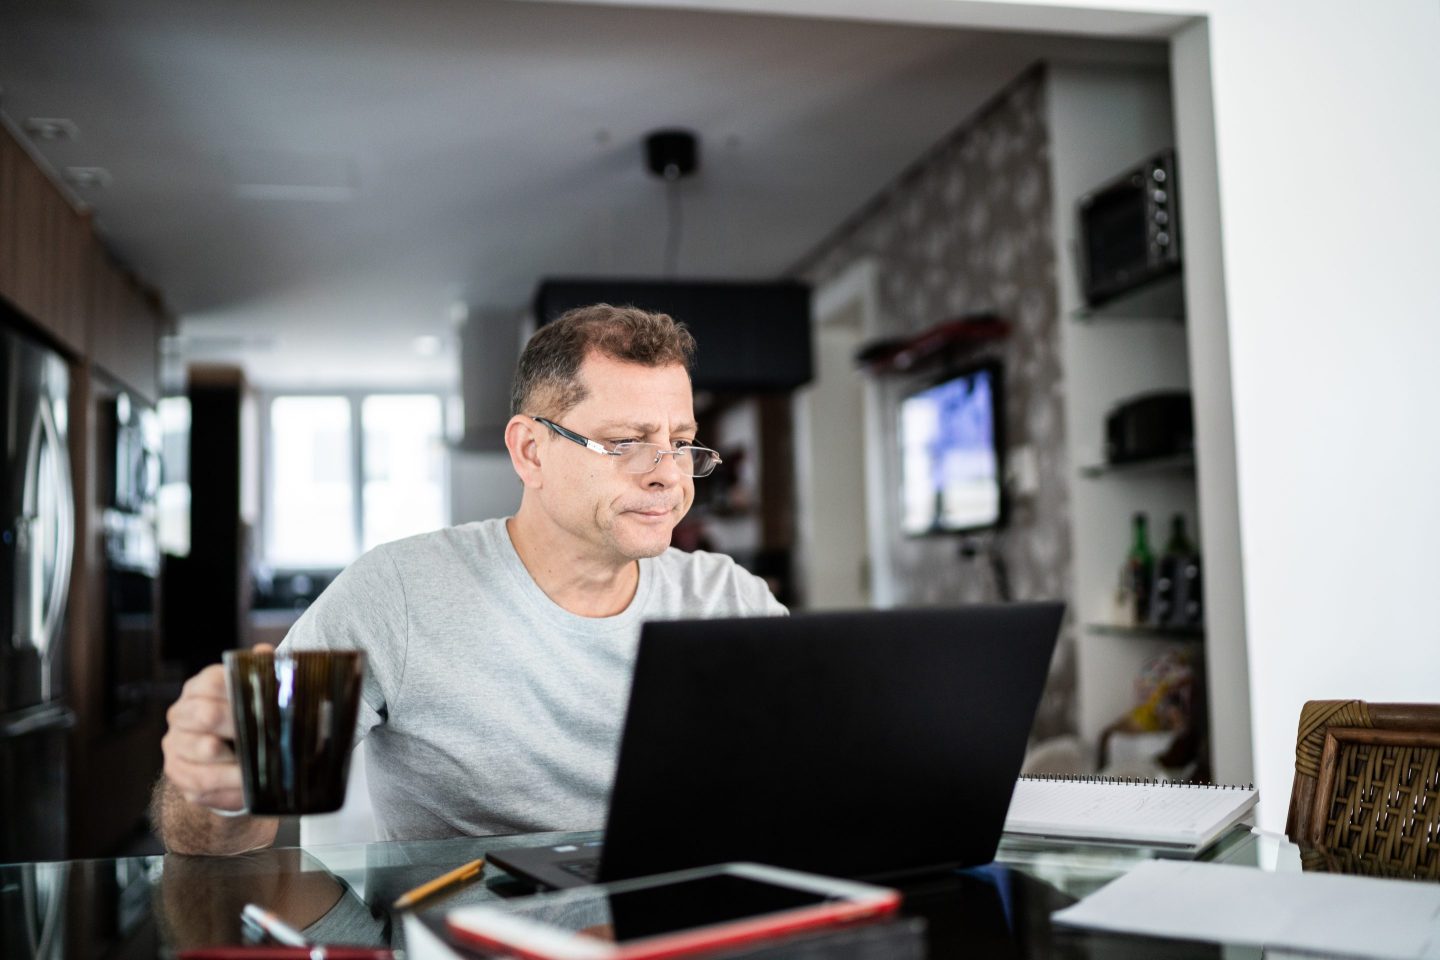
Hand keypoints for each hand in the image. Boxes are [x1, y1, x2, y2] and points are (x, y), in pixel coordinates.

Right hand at [162, 644, 273, 813]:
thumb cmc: (248, 720)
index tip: (264, 704)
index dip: (239, 692)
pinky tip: (246, 785)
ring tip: (258, 765)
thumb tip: (264, 652)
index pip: (213, 681)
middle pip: (206, 714)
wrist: (230, 758)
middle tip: (264, 735)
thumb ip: (261, 672)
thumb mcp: (257, 695)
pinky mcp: (178, 773)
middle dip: (238, 726)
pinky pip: (200, 782)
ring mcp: (176, 743)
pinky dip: (227, 785)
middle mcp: (181, 713)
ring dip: (235, 760)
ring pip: (203, 749)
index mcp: (200, 688)